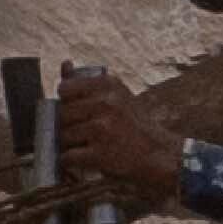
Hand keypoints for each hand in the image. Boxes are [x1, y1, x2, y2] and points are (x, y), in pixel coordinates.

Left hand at [48, 64, 178, 210]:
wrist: (160, 153)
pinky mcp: (100, 154)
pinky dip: (71, 160)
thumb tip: (65, 63)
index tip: (78, 110)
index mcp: (108, 84)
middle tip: (85, 132)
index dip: (66, 102)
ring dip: (69, 143)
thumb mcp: (115, 95)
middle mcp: (106, 103)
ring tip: (88, 144)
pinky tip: (85, 158)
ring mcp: (102, 129)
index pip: (65, 88)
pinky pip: (68, 156)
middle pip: (62, 113)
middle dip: (67, 125)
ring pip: (63, 135)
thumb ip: (86, 82)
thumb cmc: (132, 122)